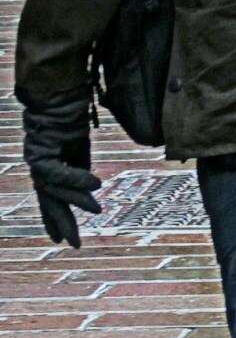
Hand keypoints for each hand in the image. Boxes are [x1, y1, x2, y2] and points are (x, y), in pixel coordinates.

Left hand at [22, 95, 100, 248]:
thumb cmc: (69, 116)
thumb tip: (93, 189)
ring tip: (98, 210)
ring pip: (53, 189)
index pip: (52, 199)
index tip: (63, 239)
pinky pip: (56, 171)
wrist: (58, 93)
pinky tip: (95, 185)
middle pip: (48, 201)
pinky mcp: (39, 149)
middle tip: (72, 243)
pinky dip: (75, 180)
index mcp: (49, 168)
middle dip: (61, 222)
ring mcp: (37, 159)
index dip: (57, 218)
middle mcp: (39, 167)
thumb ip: (80, 168)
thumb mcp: (79, 148)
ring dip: (75, 201)